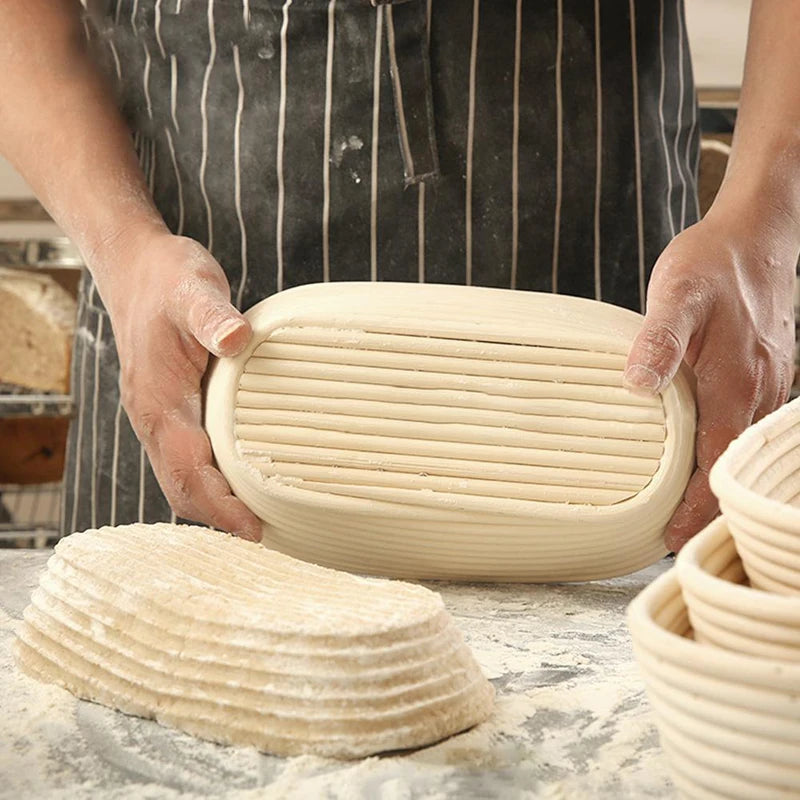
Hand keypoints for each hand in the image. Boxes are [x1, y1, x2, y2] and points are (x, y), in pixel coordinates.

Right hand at [91, 227, 262, 540]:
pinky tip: (239, 478)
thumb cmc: (166, 279)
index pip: (189, 469)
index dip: (220, 505)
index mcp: (159, 399)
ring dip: (213, 502)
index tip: (253, 529)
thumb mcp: (192, 289)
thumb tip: (238, 339)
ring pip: (180, 476)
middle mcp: (153, 416)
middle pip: (180, 486)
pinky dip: (209, 479)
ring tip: (257, 518)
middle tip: (266, 534)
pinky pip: (184, 457)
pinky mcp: (168, 408)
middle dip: (218, 516)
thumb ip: (213, 315)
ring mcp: (157, 415)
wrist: (135, 267)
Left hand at [623, 207, 796, 551]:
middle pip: (733, 465)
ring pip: (742, 447)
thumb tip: (637, 386)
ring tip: (685, 506)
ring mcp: (767, 382)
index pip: (717, 463)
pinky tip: (705, 452)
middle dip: (707, 505)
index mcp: (736, 384)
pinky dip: (726, 448)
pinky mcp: (765, 371)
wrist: (757, 233)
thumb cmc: (713, 264)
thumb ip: (658, 343)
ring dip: (717, 479)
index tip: (671, 537)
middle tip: (671, 536)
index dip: (696, 506)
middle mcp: (759, 391)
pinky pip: (748, 423)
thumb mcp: (676, 296)